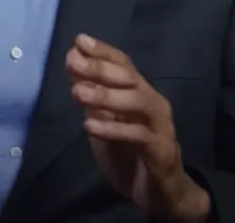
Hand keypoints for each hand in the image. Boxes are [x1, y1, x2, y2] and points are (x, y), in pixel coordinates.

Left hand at [67, 34, 211, 222]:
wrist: (161, 194)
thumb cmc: (132, 156)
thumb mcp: (105, 124)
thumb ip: (92, 98)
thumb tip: (73, 66)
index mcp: (139, 94)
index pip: (123, 65)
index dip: (103, 51)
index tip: (79, 41)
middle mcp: (153, 103)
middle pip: (129, 78)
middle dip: (100, 67)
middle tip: (72, 62)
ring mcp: (160, 126)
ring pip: (137, 101)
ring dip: (106, 95)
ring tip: (77, 92)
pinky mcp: (162, 150)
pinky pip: (138, 135)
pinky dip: (113, 129)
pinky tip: (90, 125)